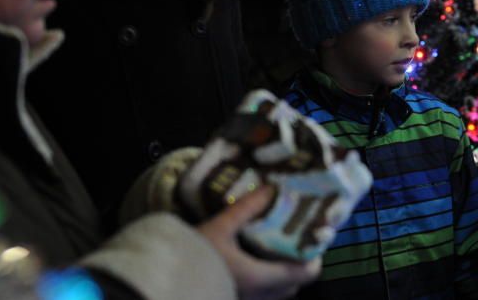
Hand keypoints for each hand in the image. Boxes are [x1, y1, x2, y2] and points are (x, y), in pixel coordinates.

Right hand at [198, 186, 321, 299]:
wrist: (163, 280)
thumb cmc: (193, 256)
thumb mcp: (220, 227)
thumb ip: (246, 208)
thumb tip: (270, 188)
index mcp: (261, 278)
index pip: (306, 272)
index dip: (315, 255)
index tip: (312, 235)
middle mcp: (259, 296)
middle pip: (295, 283)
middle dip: (299, 263)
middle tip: (296, 237)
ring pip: (279, 292)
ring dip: (282, 273)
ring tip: (277, 247)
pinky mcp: (234, 299)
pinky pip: (263, 295)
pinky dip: (267, 280)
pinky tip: (256, 261)